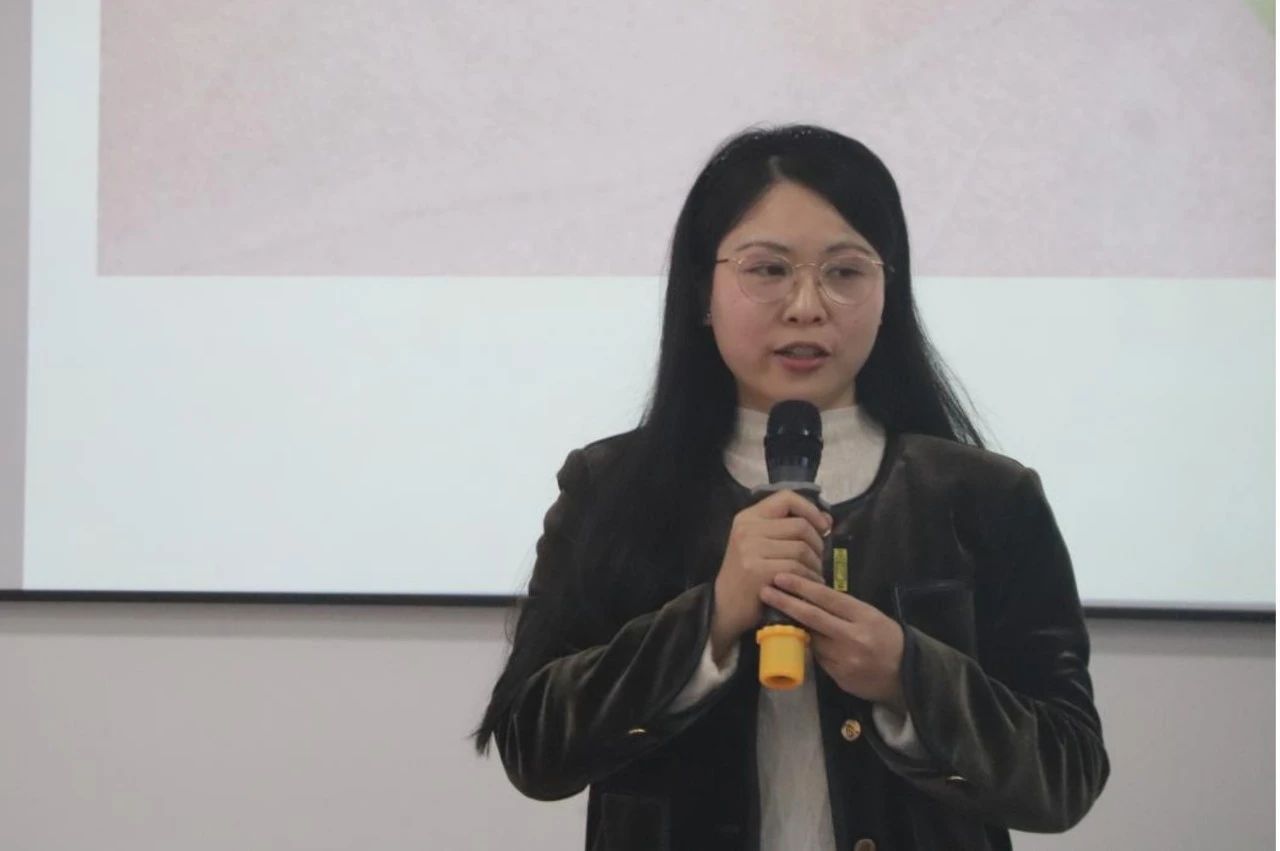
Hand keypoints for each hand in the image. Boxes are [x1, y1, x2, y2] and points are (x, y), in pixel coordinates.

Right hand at [710, 491, 832, 663]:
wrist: (724, 607)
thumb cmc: (748, 576)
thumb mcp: (762, 545)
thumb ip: (790, 529)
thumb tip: (827, 520)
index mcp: (748, 517)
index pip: (787, 498)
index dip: (810, 509)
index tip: (823, 526)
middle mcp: (747, 528)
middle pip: (800, 525)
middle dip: (817, 544)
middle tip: (817, 560)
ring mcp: (750, 549)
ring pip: (802, 548)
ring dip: (815, 565)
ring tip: (813, 575)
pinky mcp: (757, 570)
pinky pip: (797, 569)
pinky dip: (809, 578)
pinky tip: (808, 586)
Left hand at [760, 573, 906, 711]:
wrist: (907, 676)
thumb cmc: (887, 639)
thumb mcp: (871, 617)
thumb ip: (844, 609)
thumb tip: (811, 598)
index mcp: (864, 616)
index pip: (827, 598)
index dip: (802, 587)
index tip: (781, 577)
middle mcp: (853, 637)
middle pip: (813, 617)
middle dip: (786, 603)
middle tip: (765, 591)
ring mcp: (845, 659)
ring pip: (811, 639)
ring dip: (795, 627)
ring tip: (777, 614)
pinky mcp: (838, 677)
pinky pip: (817, 659)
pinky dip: (809, 648)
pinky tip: (801, 641)